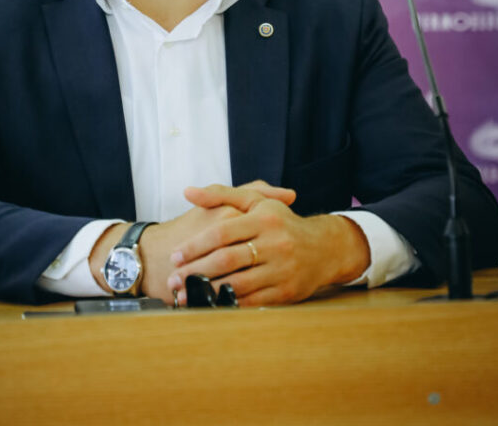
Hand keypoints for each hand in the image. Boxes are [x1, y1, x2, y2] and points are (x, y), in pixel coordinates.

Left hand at [167, 182, 370, 306]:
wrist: (323, 248)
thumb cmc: (280, 222)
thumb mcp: (255, 201)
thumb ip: (220, 194)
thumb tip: (187, 191)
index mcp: (264, 218)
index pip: (222, 232)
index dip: (196, 245)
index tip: (175, 255)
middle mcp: (274, 243)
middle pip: (227, 259)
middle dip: (196, 271)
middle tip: (174, 279)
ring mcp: (281, 269)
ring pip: (237, 284)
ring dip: (207, 292)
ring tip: (185, 295)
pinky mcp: (286, 292)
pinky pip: (252, 301)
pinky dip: (229, 304)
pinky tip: (211, 305)